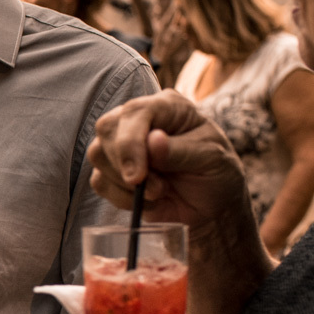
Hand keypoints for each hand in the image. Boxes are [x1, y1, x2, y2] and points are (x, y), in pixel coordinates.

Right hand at [88, 89, 251, 239]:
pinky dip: (121, 198)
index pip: (134, 112)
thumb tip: (153, 141)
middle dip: (124, 164)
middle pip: (106, 128)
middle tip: (156, 189)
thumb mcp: (212, 159)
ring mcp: (122, 144)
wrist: (211, 206)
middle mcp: (139, 120)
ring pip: (97, 154)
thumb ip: (182, 151)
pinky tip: (147, 199)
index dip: (130, 143)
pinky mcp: (112, 170)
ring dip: (125, 183)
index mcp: (167, 107)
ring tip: (159, 192)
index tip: (138, 176)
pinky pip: (99, 181)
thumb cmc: (216, 174)